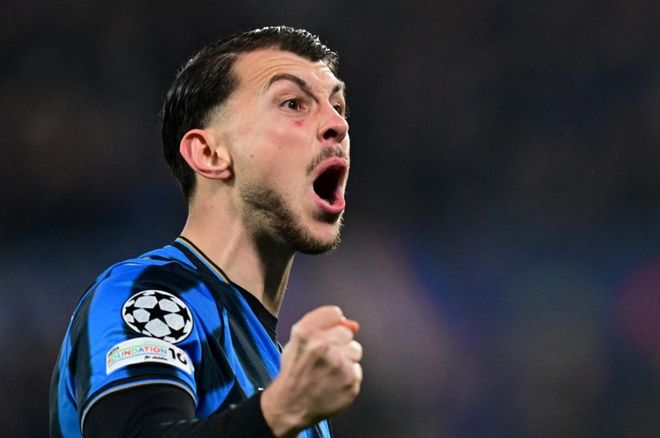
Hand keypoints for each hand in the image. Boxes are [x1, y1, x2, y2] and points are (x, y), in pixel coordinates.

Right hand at [261, 306, 362, 436]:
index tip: (324, 336)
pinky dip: (348, 376)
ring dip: (346, 359)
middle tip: (326, 357)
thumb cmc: (294, 371)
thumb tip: (353, 324)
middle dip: (339, 342)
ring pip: (355, 350)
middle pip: (347, 332)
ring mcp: (338, 366)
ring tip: (330, 370)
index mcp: (306, 333)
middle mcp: (322, 347)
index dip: (330, 325)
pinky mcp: (350, 382)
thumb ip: (320, 324)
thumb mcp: (296, 340)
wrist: (290, 405)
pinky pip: (357, 370)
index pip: (334, 313)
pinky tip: (334, 382)